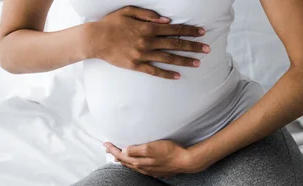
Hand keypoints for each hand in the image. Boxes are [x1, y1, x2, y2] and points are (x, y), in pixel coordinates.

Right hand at [82, 6, 210, 78]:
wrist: (95, 39)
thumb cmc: (111, 23)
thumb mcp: (129, 11)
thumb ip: (149, 15)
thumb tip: (167, 21)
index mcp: (148, 28)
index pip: (175, 30)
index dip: (190, 31)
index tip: (202, 33)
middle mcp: (148, 42)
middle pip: (176, 44)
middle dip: (193, 46)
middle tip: (207, 49)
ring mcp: (143, 55)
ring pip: (168, 59)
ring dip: (185, 61)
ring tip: (198, 63)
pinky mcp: (136, 65)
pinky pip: (155, 71)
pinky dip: (167, 74)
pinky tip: (178, 76)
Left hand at [103, 140, 208, 177]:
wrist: (185, 161)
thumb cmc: (170, 152)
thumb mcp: (151, 147)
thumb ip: (136, 150)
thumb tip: (124, 151)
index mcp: (139, 161)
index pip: (121, 155)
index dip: (112, 149)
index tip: (105, 143)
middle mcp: (142, 167)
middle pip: (125, 162)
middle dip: (115, 154)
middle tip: (108, 148)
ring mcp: (149, 170)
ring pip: (132, 165)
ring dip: (124, 159)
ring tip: (118, 155)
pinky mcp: (156, 170)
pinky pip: (141, 167)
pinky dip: (134, 163)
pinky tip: (136, 161)